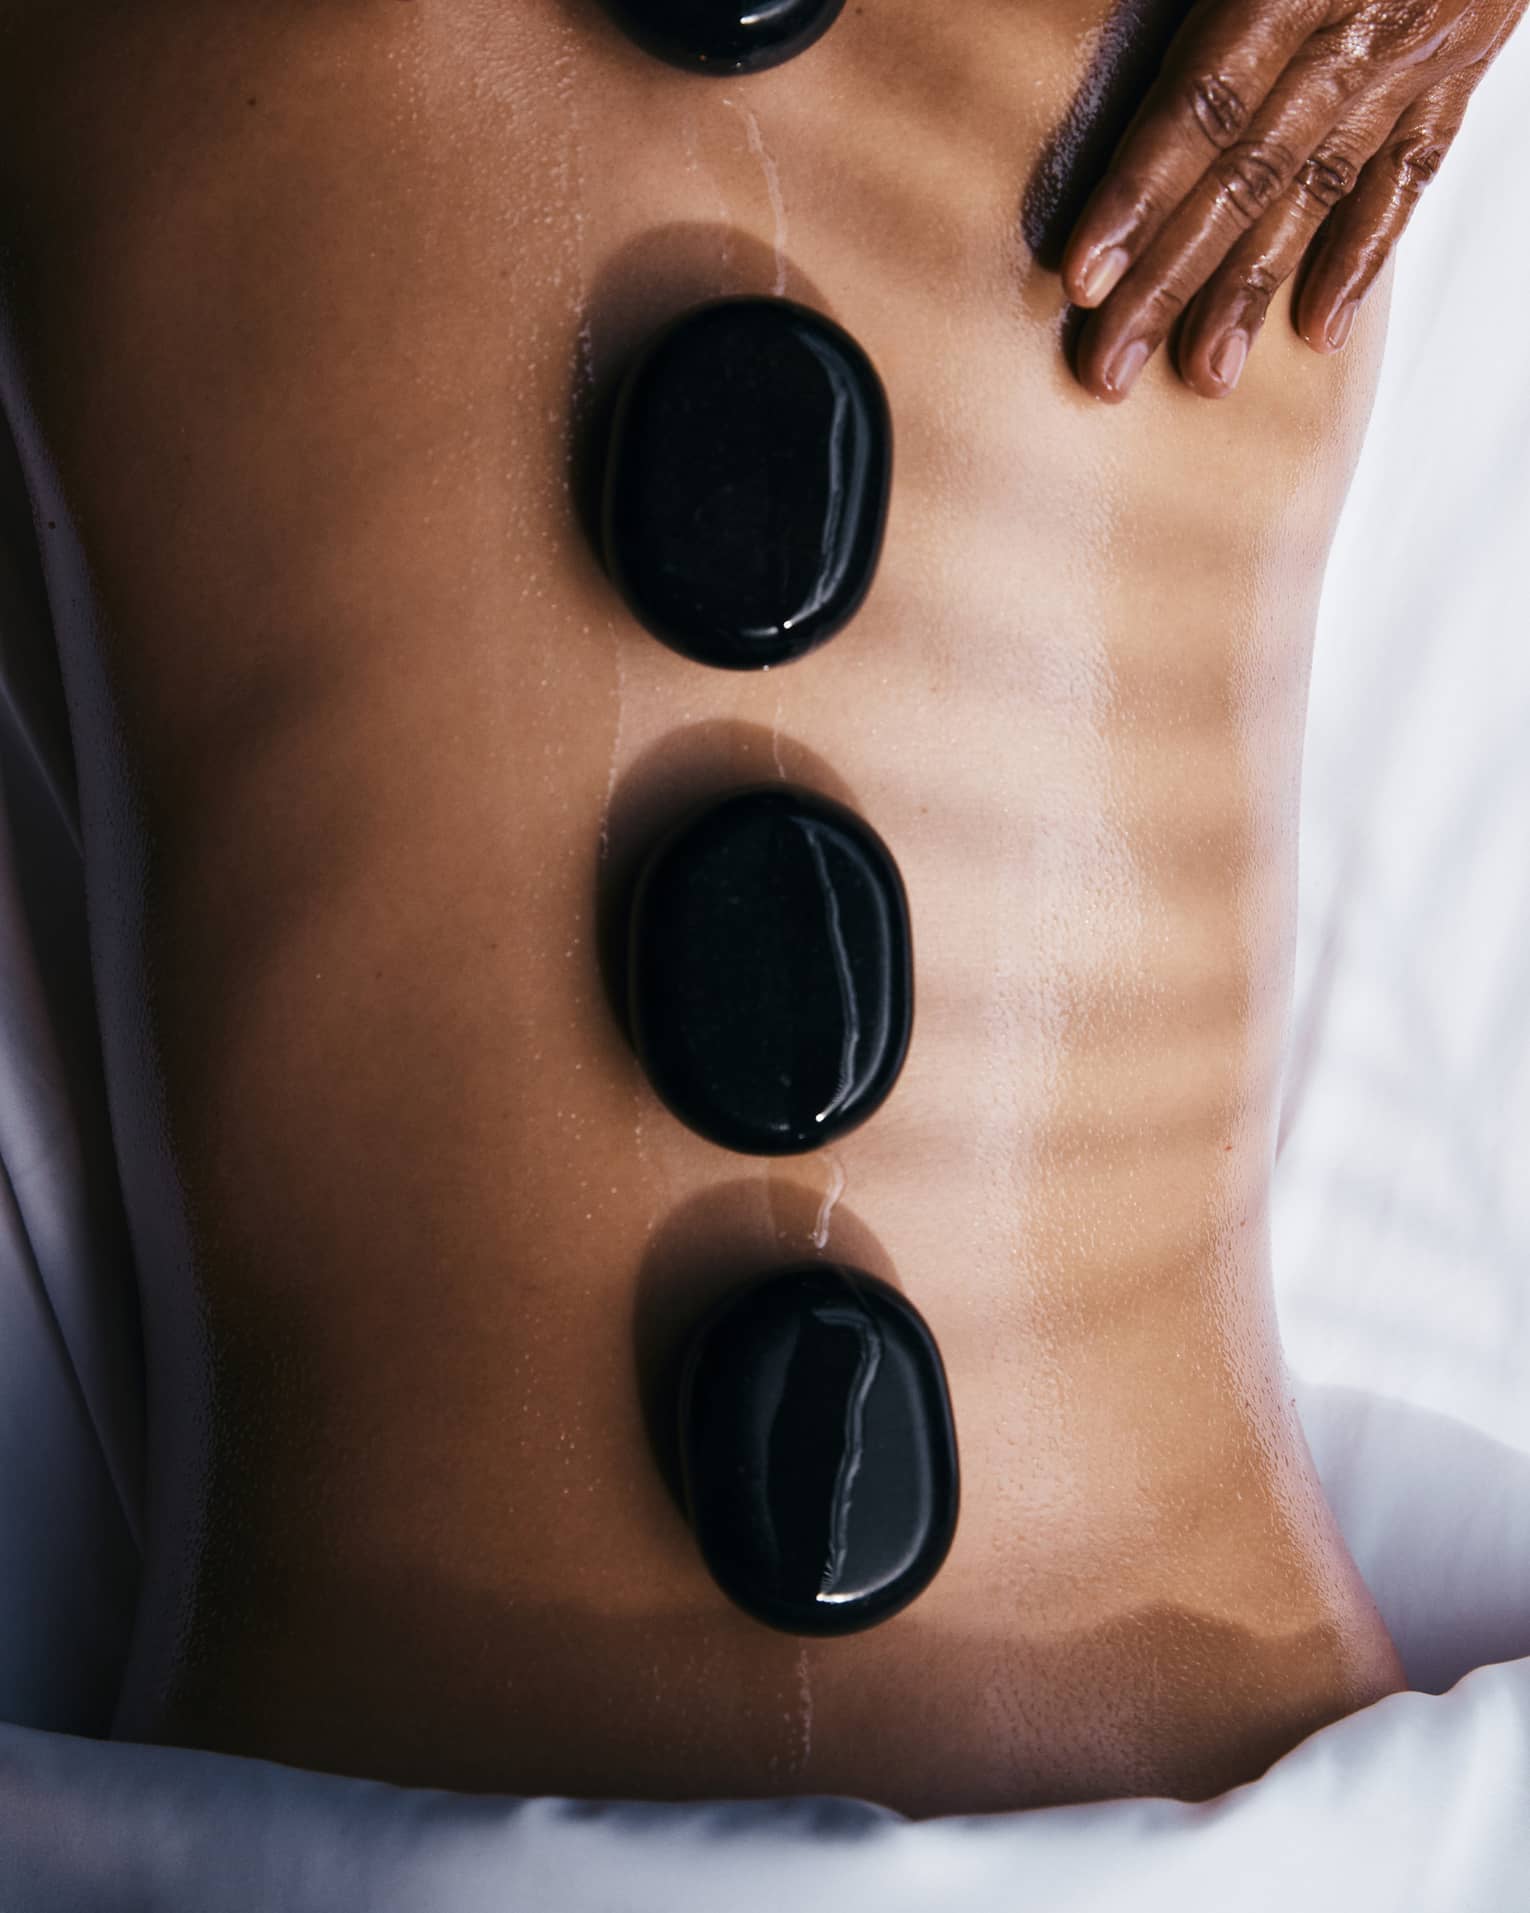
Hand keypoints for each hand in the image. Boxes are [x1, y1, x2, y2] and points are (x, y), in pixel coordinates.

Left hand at [1059, 0, 1527, 400]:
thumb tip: (1091, 1)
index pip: (1203, 104)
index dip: (1138, 195)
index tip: (1083, 277)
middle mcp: (1358, 28)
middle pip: (1245, 177)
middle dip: (1171, 282)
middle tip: (1109, 371)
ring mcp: (1415, 57)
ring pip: (1319, 193)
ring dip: (1254, 291)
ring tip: (1203, 376)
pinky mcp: (1461, 70)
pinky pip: (1410, 176)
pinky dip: (1363, 255)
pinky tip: (1318, 329)